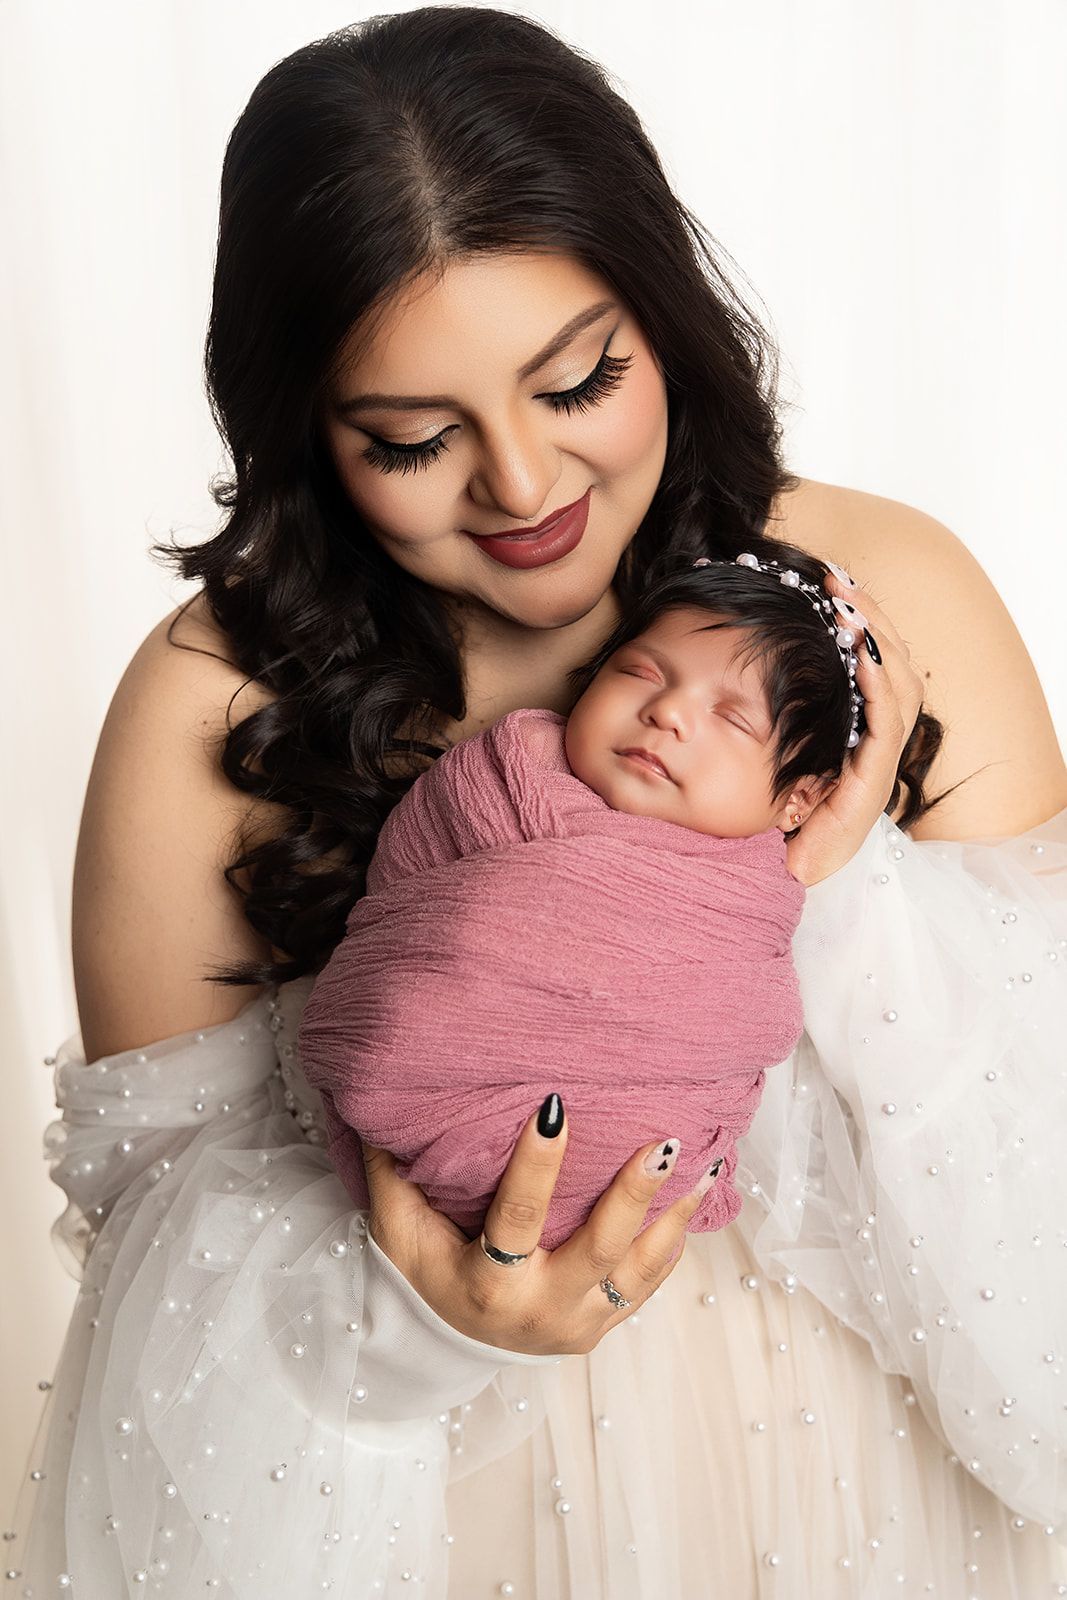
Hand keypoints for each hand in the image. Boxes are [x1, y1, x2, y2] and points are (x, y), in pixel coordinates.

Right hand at [361, 1103, 705, 1355]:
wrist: (449, 1346)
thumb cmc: (426, 1272)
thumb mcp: (397, 1233)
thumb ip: (392, 1171)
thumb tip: (379, 1101)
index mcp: (486, 1282)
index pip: (517, 1216)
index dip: (537, 1164)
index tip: (556, 1106)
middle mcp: (539, 1309)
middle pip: (599, 1249)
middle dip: (633, 1195)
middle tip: (664, 1142)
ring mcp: (578, 1322)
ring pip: (640, 1270)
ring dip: (675, 1216)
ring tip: (706, 1162)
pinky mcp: (602, 1326)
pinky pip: (648, 1286)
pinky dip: (674, 1242)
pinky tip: (695, 1199)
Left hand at [786, 564, 924, 886]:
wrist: (780, 873)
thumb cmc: (773, 815)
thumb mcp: (770, 750)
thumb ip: (772, 708)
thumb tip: (743, 642)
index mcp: (857, 730)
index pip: (872, 663)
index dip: (860, 622)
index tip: (832, 583)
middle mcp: (875, 742)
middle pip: (892, 664)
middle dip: (868, 618)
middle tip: (837, 580)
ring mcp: (877, 763)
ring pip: (898, 686)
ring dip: (874, 641)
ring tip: (848, 606)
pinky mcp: (871, 784)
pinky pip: (885, 725)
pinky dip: (876, 687)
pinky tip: (860, 654)